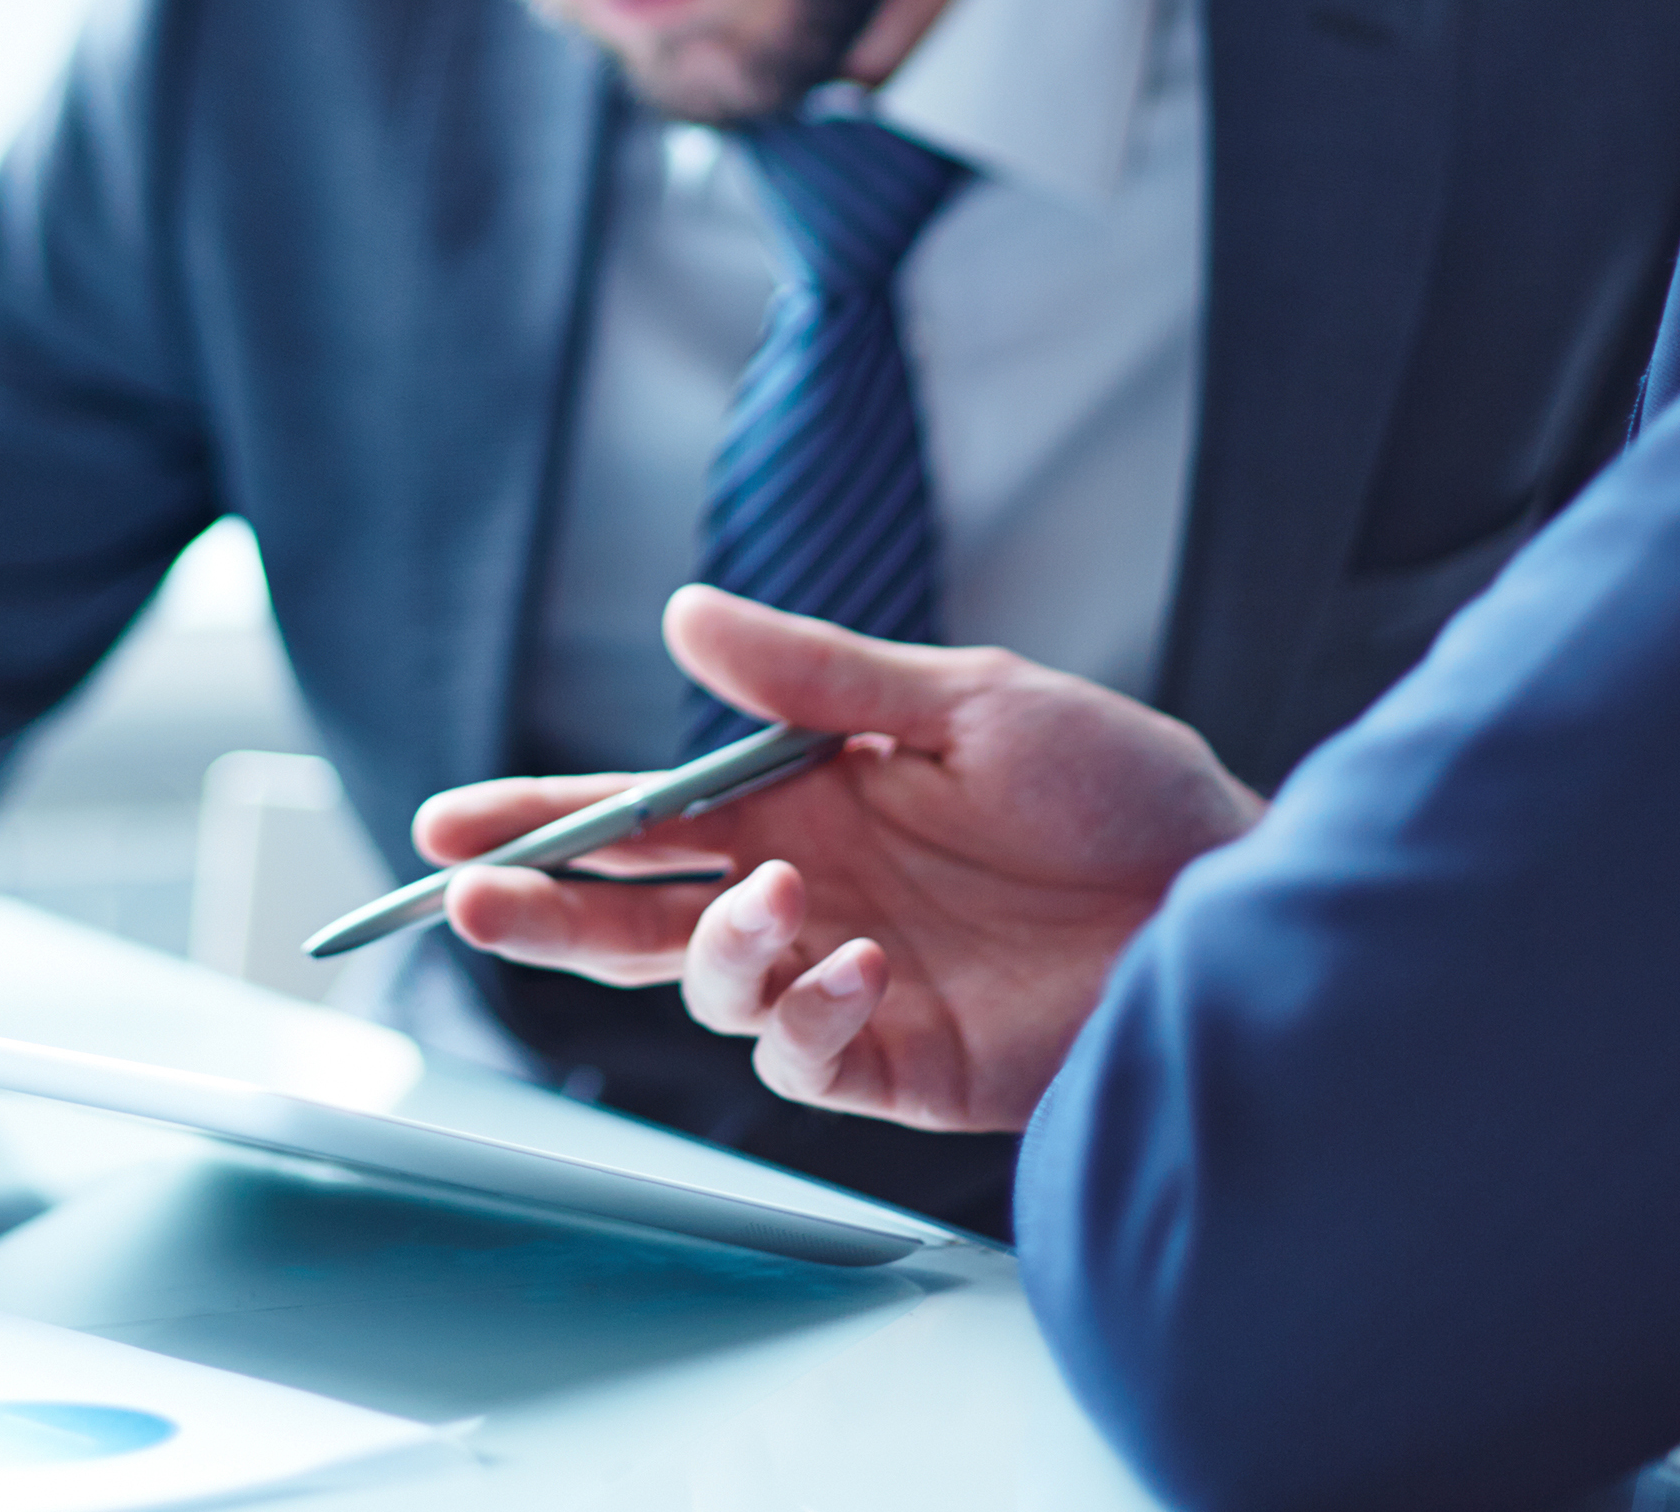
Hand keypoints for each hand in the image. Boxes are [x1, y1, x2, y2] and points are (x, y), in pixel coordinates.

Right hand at [419, 587, 1263, 1133]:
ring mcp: (848, 980)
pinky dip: (804, 1011)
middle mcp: (809, 892)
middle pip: (637, 915)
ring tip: (777, 902)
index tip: (446, 827)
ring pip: (706, 989)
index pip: (645, 816)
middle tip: (469, 903)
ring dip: (712, 951)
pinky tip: (854, 962)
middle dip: (546, 911)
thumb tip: (680, 617)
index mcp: (807, 798)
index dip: (542, 821)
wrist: (1233, 897)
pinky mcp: (901, 1062)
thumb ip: (816, 676)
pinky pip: (801, 1056)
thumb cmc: (1120, 787)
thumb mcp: (968, 701)